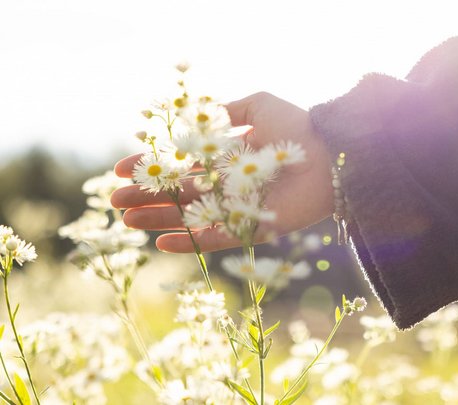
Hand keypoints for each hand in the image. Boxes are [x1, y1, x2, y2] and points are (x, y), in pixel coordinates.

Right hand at [111, 92, 333, 252]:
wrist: (330, 155)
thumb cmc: (296, 126)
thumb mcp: (258, 105)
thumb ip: (226, 111)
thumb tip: (194, 119)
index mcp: (224, 157)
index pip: (179, 164)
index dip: (150, 167)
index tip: (120, 170)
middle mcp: (227, 184)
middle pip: (178, 194)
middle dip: (146, 197)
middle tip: (115, 202)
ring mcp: (237, 208)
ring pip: (189, 218)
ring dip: (158, 220)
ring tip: (127, 222)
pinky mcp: (250, 228)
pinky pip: (215, 238)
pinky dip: (189, 241)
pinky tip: (161, 242)